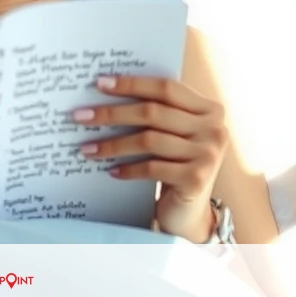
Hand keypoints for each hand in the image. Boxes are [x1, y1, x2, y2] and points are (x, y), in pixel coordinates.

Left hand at [73, 74, 228, 242]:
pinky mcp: (196, 179)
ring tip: (87, 148)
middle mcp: (214, 129)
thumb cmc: (175, 164)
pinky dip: (128, 169)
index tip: (100, 83)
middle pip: (153, 112)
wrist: (190, 213)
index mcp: (210, 109)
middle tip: (81, 116)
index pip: (166, 88)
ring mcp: (208, 155)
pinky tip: (110, 170)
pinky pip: (152, 168)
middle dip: (112, 113)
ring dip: (112, 144)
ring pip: (149, 140)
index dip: (132, 84)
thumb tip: (106, 90)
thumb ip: (157, 111)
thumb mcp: (173, 133)